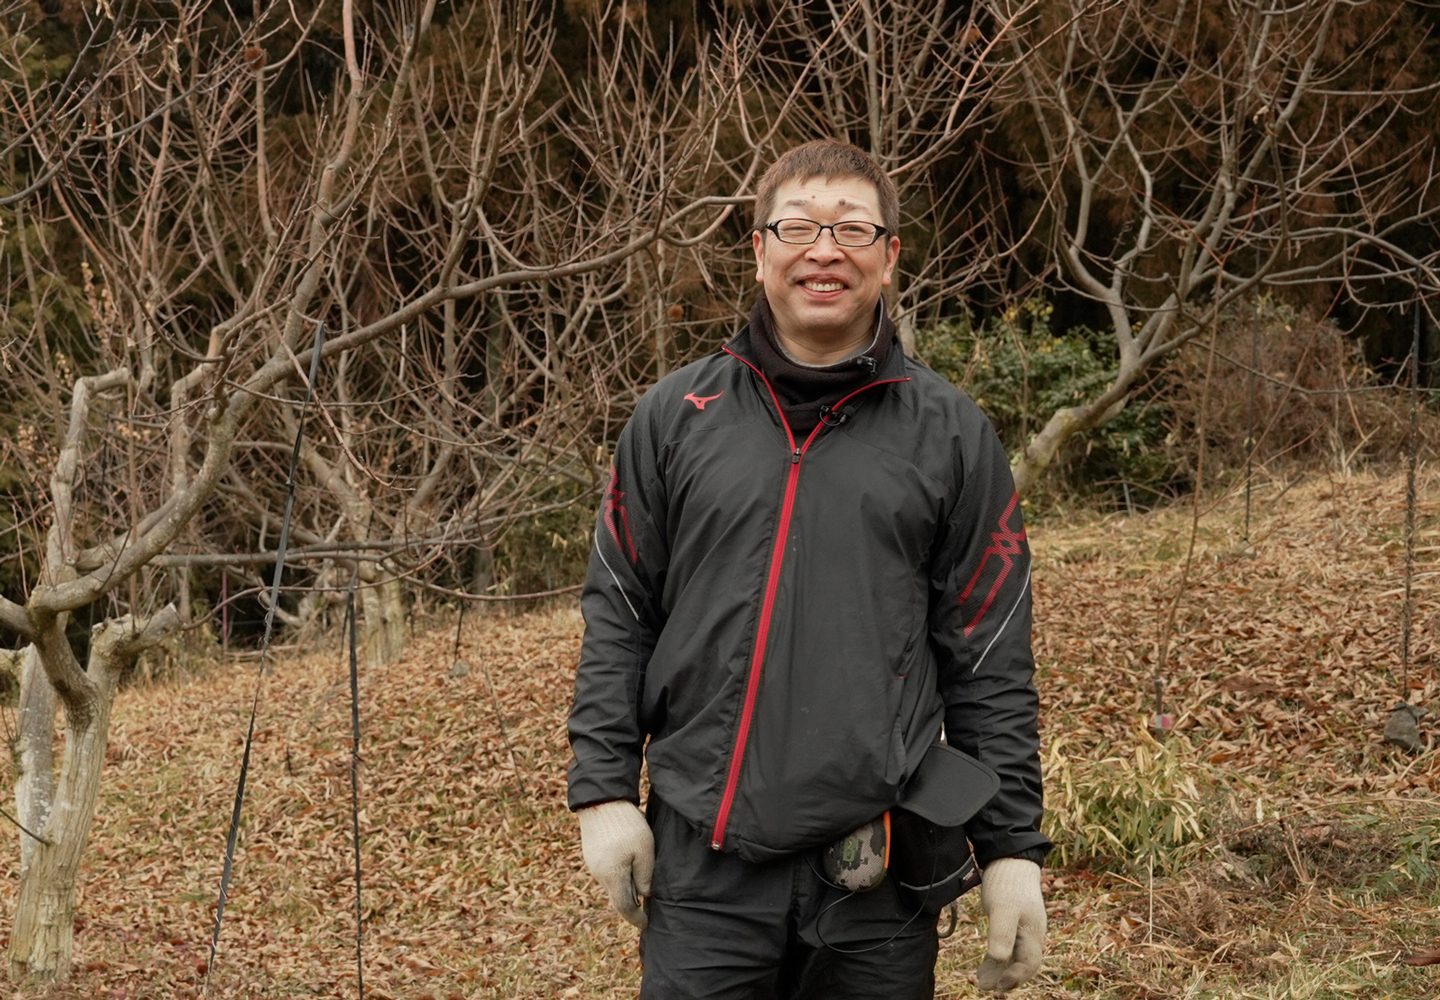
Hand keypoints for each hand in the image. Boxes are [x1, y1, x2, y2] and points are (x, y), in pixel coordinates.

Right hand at [577, 800, 653, 929]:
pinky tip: (629, 868)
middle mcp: (599, 875)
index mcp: (613, 877)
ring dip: (626, 889)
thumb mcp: (645, 850)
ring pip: (612, 885)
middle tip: (647, 910)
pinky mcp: (592, 855)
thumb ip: (645, 875)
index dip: (637, 919)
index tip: (647, 925)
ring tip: (642, 886)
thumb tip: (645, 895)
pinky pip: (607, 873)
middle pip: (617, 898)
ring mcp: (593, 865)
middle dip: (632, 906)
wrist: (601, 801)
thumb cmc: (627, 825)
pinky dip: (619, 876)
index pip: (625, 908)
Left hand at [977, 857, 1044, 991]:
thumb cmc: (1008, 883)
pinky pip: (1009, 946)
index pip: (1028, 964)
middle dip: (1007, 978)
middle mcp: (1031, 933)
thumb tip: (1000, 962)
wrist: (1009, 858)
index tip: (996, 986)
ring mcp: (1023, 927)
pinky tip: (987, 963)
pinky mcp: (1012, 920)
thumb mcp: (1003, 909)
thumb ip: (1002, 935)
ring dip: (1000, 970)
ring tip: (981, 980)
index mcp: (1033, 933)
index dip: (1013, 978)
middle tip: (985, 987)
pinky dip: (998, 957)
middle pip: (1023, 964)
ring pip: (1015, 956)